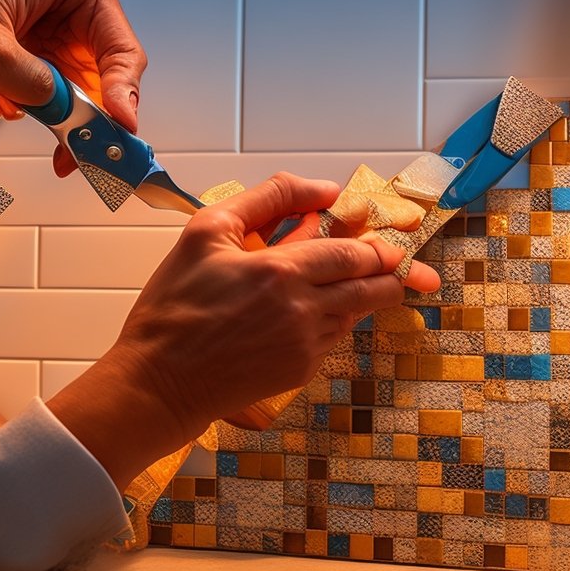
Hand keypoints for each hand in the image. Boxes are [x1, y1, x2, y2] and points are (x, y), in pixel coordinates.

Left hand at [0, 0, 145, 176]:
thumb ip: (43, 85)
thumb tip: (73, 111)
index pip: (113, 32)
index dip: (123, 75)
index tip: (120, 115)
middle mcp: (56, 18)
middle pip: (106, 68)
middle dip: (105, 111)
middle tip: (106, 147)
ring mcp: (41, 51)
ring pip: (84, 96)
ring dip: (81, 129)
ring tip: (77, 158)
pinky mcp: (24, 83)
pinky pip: (56, 112)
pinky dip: (56, 134)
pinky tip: (51, 149)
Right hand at [47, 173, 439, 488]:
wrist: (159, 380)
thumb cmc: (174, 306)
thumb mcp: (206, 232)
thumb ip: (266, 200)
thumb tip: (322, 190)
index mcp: (280, 270)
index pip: (353, 252)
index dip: (378, 245)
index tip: (391, 241)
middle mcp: (301, 310)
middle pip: (371, 287)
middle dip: (393, 274)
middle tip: (410, 269)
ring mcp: (304, 345)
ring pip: (355, 314)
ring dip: (361, 297)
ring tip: (360, 285)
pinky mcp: (299, 371)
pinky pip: (332, 339)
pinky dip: (331, 321)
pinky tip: (310, 313)